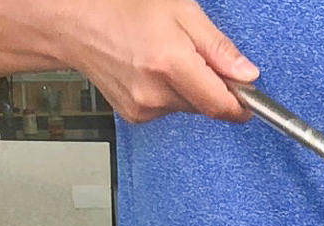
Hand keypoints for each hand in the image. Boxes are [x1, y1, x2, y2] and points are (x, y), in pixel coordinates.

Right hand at [53, 0, 258, 122]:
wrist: (74, 22)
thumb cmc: (122, 8)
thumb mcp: (181, 12)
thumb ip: (217, 47)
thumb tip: (247, 75)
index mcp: (170, 63)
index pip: (221, 105)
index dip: (241, 105)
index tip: (249, 98)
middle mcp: (156, 92)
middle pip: (206, 106)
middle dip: (211, 87)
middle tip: (196, 58)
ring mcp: (143, 108)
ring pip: (188, 108)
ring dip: (189, 89)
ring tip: (166, 59)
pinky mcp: (135, 116)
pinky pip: (169, 110)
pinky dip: (169, 94)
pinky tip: (152, 72)